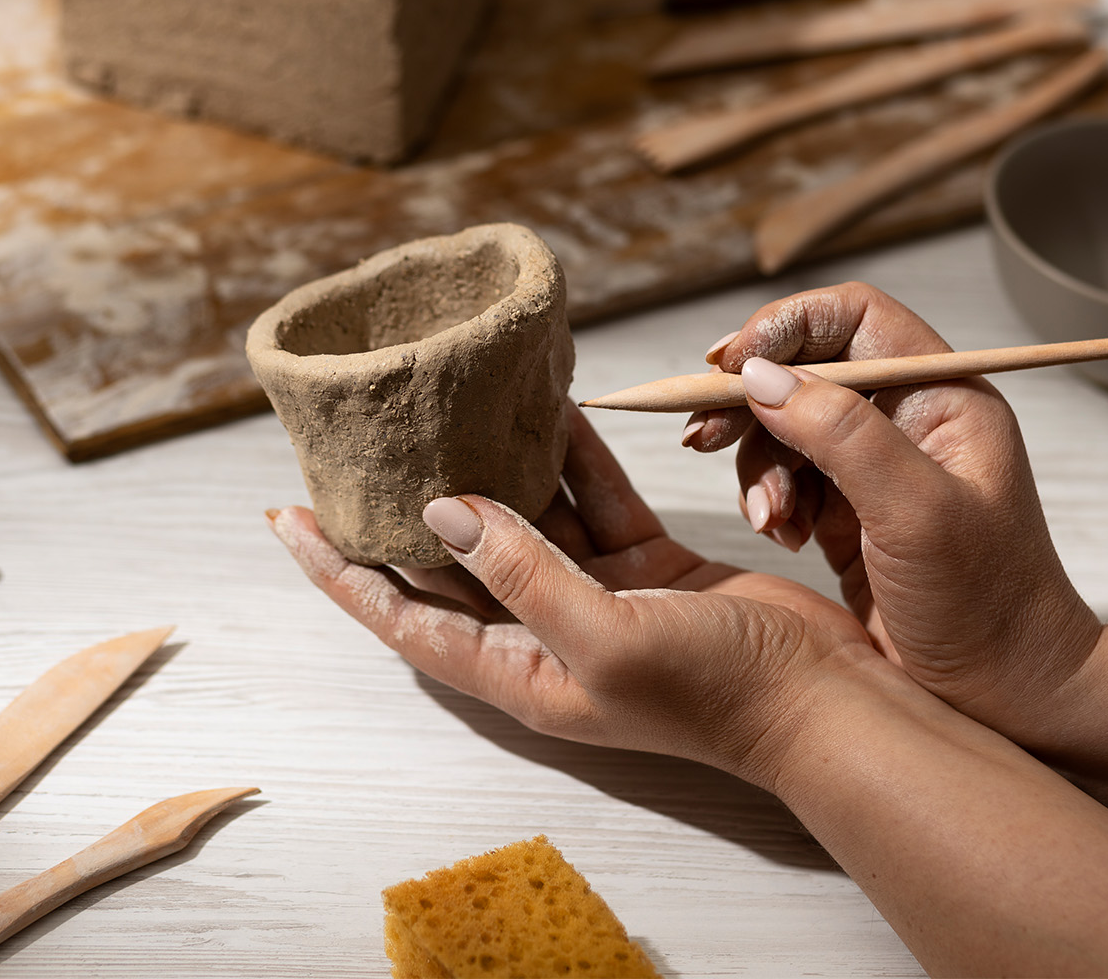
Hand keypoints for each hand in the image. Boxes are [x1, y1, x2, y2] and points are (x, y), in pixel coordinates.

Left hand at [267, 405, 884, 787]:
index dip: (341, 572)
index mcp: (521, 671)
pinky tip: (550, 412)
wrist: (820, 699)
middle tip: (361, 448)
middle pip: (456, 564)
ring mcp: (599, 598)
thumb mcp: (603, 637)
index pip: (404, 619)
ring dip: (497, 469)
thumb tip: (444, 511)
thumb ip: (522, 574)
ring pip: (529, 520)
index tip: (287, 518)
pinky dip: (575, 461)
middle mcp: (548, 634)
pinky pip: (596, 502)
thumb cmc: (713, 693)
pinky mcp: (648, 565)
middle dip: (407, 510)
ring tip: (450, 408)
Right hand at [684, 282, 1101, 733]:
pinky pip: (788, 479)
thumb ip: (841, 434)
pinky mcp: (852, 511)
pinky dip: (770, 502)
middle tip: (702, 435)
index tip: (731, 366)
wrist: (1008, 696)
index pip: (853, 317)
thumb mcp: (917, 513)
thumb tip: (762, 375)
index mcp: (942, 394)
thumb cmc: (988, 607)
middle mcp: (909, 418)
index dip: (785, 326)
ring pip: (786, 426)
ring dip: (759, 467)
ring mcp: (878, 465)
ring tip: (771, 521)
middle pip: (806, 367)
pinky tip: (784, 538)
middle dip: (750, 400)